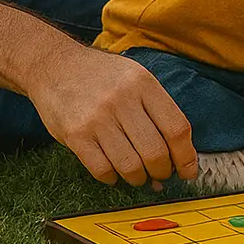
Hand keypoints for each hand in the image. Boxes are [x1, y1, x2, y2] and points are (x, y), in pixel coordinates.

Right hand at [28, 45, 196, 187]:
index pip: (177, 128)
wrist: (56, 65)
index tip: (188, 170)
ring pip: (130, 166)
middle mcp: (123, 100)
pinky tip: (114, 172)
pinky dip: (112, 178)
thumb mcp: (136, 78)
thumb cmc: (102, 76)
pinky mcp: (75, 134)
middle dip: (162, 172)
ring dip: (138, 178)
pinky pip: (102, 170)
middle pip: (155, 151)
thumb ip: (156, 111)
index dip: (186, 156)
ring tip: (138, 175)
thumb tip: (174, 156)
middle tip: (160, 175)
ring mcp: (97, 118)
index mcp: (144, 84)